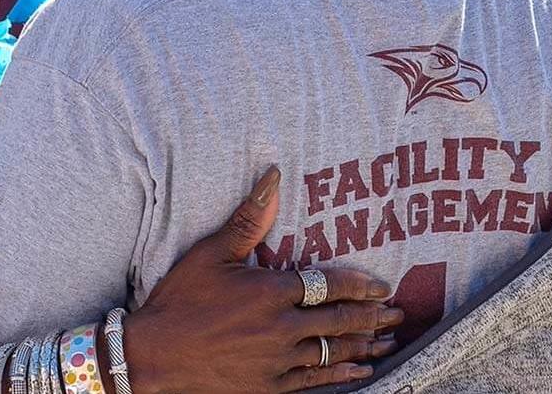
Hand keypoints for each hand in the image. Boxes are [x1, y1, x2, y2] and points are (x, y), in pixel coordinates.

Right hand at [120, 167, 401, 392]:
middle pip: (340, 320)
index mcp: (271, 291)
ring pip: (334, 352)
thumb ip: (248, 219)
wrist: (153, 356)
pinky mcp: (271, 386)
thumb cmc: (180, 300)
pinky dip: (343, 376)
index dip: (360, 285)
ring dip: (365, 345)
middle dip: (374, 315)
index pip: (328, 285)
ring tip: (388, 340)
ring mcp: (278, 360)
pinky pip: (317, 382)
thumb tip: (273, 177)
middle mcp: (282, 327)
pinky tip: (362, 372)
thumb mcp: (211, 254)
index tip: (382, 285)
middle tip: (398, 312)